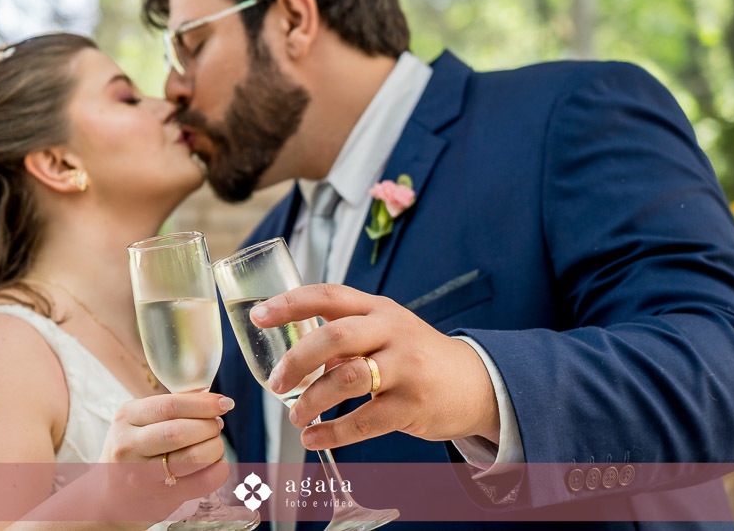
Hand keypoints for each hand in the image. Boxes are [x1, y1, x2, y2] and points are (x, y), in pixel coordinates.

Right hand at [100, 392, 232, 497]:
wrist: (111, 496)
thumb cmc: (134, 450)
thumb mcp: (139, 421)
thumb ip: (172, 406)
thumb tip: (210, 395)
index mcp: (126, 417)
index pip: (170, 406)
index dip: (203, 404)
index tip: (225, 403)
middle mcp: (129, 446)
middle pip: (181, 432)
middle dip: (209, 426)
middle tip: (217, 425)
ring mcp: (143, 475)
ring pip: (193, 457)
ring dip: (215, 447)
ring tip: (215, 444)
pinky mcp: (161, 498)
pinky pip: (202, 483)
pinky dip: (218, 471)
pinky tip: (218, 464)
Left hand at [251, 284, 499, 450]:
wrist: (474, 383)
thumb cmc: (415, 356)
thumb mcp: (386, 332)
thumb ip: (344, 338)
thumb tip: (295, 357)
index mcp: (378, 308)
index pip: (329, 296)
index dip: (290, 303)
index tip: (258, 316)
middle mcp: (392, 331)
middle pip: (334, 337)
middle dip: (296, 361)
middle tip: (276, 383)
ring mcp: (405, 368)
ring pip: (346, 379)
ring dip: (311, 401)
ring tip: (295, 416)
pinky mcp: (413, 405)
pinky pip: (363, 421)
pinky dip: (331, 432)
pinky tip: (313, 437)